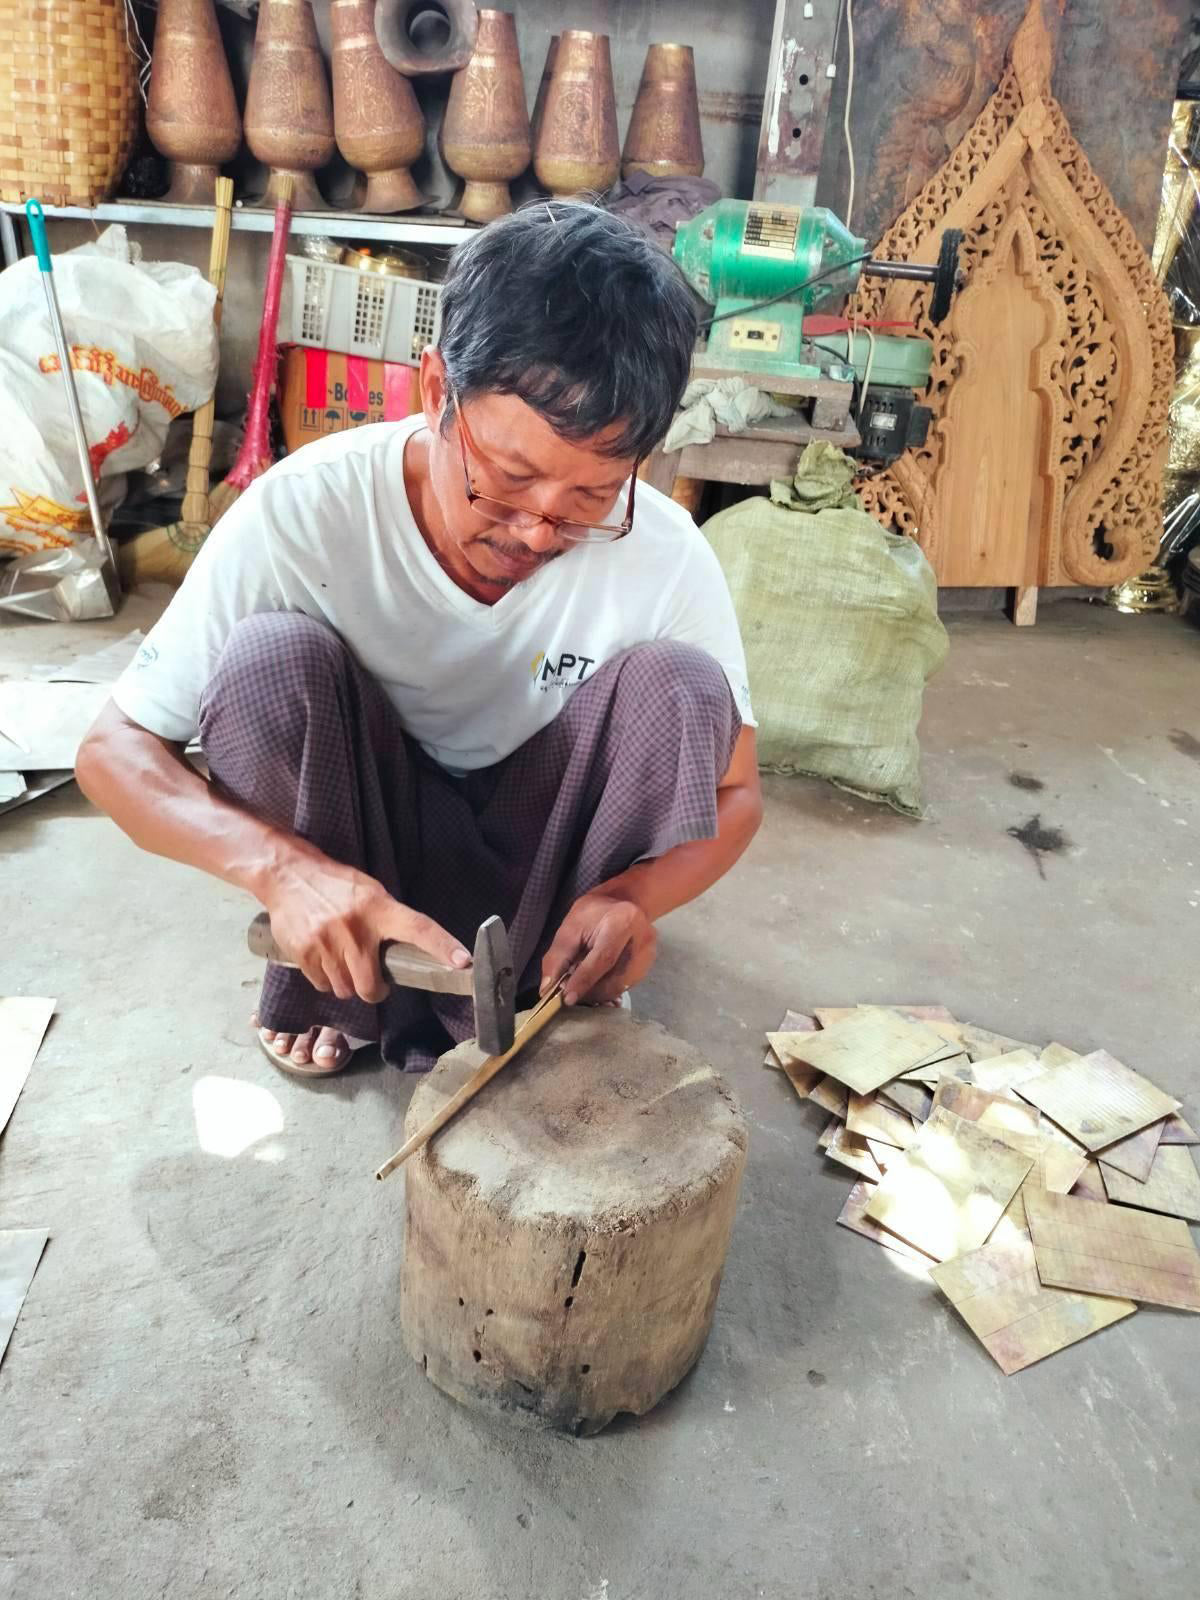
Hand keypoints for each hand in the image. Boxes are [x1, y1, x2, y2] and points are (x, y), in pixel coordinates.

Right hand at [263, 849, 469, 1004]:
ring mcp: (326, 942)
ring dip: (347, 984)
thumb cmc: (335, 884)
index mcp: (378, 908)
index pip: (418, 927)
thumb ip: (388, 918)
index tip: (464, 962)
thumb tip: (410, 949)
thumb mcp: (369, 891)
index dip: (442, 946)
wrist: (287, 874)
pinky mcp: (303, 952)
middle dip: (374, 990)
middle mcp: (354, 928)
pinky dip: (325, 979)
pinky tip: (324, 958)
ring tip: (343, 962)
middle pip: (370, 986)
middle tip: (375, 982)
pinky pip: (321, 985)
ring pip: (345, 990)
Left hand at [540, 890, 657, 1006]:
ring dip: (596, 993)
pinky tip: (595, 982)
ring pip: (619, 988)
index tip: (567, 998)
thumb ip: (558, 956)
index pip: (604, 958)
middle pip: (613, 979)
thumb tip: (547, 989)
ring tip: (580, 985)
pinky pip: (624, 987)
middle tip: (568, 993)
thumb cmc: (594, 913)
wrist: (623, 904)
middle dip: (588, 991)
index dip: (584, 980)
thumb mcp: (571, 927)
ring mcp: (648, 956)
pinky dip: (606, 990)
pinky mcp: (648, 967)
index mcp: (623, 922)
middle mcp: (643, 940)